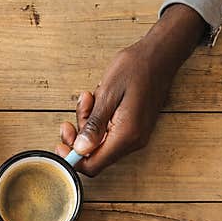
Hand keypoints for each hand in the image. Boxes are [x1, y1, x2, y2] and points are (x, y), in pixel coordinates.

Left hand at [55, 4, 205, 176]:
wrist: (160, 55)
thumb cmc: (136, 67)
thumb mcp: (108, 93)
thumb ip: (94, 124)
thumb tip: (80, 149)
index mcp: (126, 135)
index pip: (94, 165)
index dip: (73, 159)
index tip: (60, 144)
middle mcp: (133, 141)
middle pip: (95, 156)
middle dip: (78, 136)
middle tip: (73, 115)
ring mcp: (135, 136)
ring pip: (100, 143)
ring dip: (88, 123)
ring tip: (89, 98)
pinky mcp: (134, 129)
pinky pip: (109, 133)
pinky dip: (98, 120)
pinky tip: (98, 100)